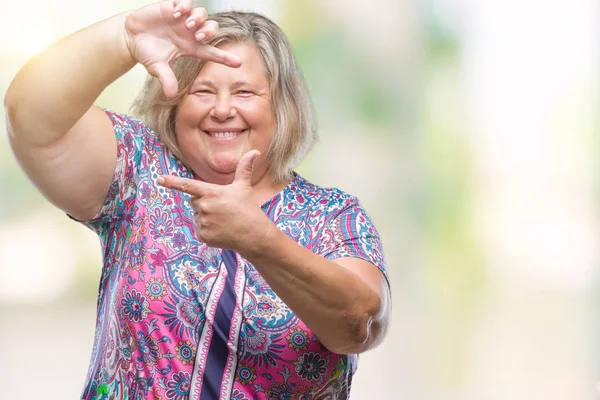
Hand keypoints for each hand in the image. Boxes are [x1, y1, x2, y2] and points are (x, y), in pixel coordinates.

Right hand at [123, 0, 241, 96]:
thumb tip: (171, 94)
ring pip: (202, 14)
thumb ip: (166, 79)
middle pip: (212, 29)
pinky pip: (187, 3)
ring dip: (199, 18)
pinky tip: (176, 14)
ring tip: (187, 24)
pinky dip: (185, 7)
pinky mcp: (172, 7)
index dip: (225, 58)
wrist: (130, 37)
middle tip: (199, 36)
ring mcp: (182, 19)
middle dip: (210, 31)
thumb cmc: (146, 53)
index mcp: (190, 48)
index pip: (212, 53)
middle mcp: (190, 33)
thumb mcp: (157, 68)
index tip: (238, 64)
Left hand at [157, 150, 271, 251]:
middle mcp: (204, 207)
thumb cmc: (248, 208)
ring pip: (196, 216)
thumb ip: (244, 168)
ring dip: (205, 216)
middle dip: (203, 202)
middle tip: (221, 207)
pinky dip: (207, 230)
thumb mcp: (244, 187)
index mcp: (212, 193)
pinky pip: (199, 229)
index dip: (172, 181)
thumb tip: (255, 152)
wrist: (253, 235)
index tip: (159, 179)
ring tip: (223, 219)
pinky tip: (220, 229)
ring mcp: (203, 223)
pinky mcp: (203, 236)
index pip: (188, 185)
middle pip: (193, 201)